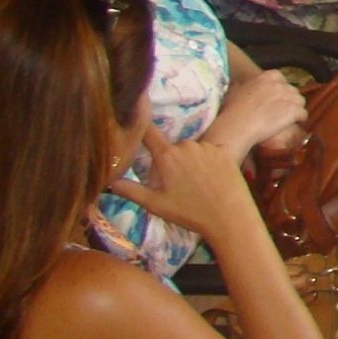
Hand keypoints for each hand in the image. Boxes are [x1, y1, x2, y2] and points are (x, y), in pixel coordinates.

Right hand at [109, 128, 271, 247]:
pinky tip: (211, 178)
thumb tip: (108, 181)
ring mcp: (207, 146)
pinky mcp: (225, 151)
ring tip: (196, 184)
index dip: (141, 127)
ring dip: (190, 161)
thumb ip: (129, 190)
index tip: (135, 121)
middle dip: (170, 160)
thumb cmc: (189, 213)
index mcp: (167, 155)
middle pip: (171, 147)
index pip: (148, 133)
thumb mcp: (154, 204)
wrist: (229, 217)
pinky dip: (208, 161)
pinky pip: (210, 152)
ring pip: (191, 150)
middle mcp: (187, 144)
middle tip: (174, 183)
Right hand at [203, 69, 306, 160]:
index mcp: (266, 76)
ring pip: (300, 102)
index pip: (281, 79)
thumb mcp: (237, 92)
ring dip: (295, 110)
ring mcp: (288, 96)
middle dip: (289, 100)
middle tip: (281, 112)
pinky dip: (300, 120)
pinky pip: (304, 114)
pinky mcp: (294, 110)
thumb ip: (246, 87)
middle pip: (292, 91)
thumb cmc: (232, 111)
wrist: (237, 126)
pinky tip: (292, 125)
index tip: (275, 99)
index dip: (280, 91)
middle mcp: (280, 84)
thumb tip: (242, 87)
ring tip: (287, 120)